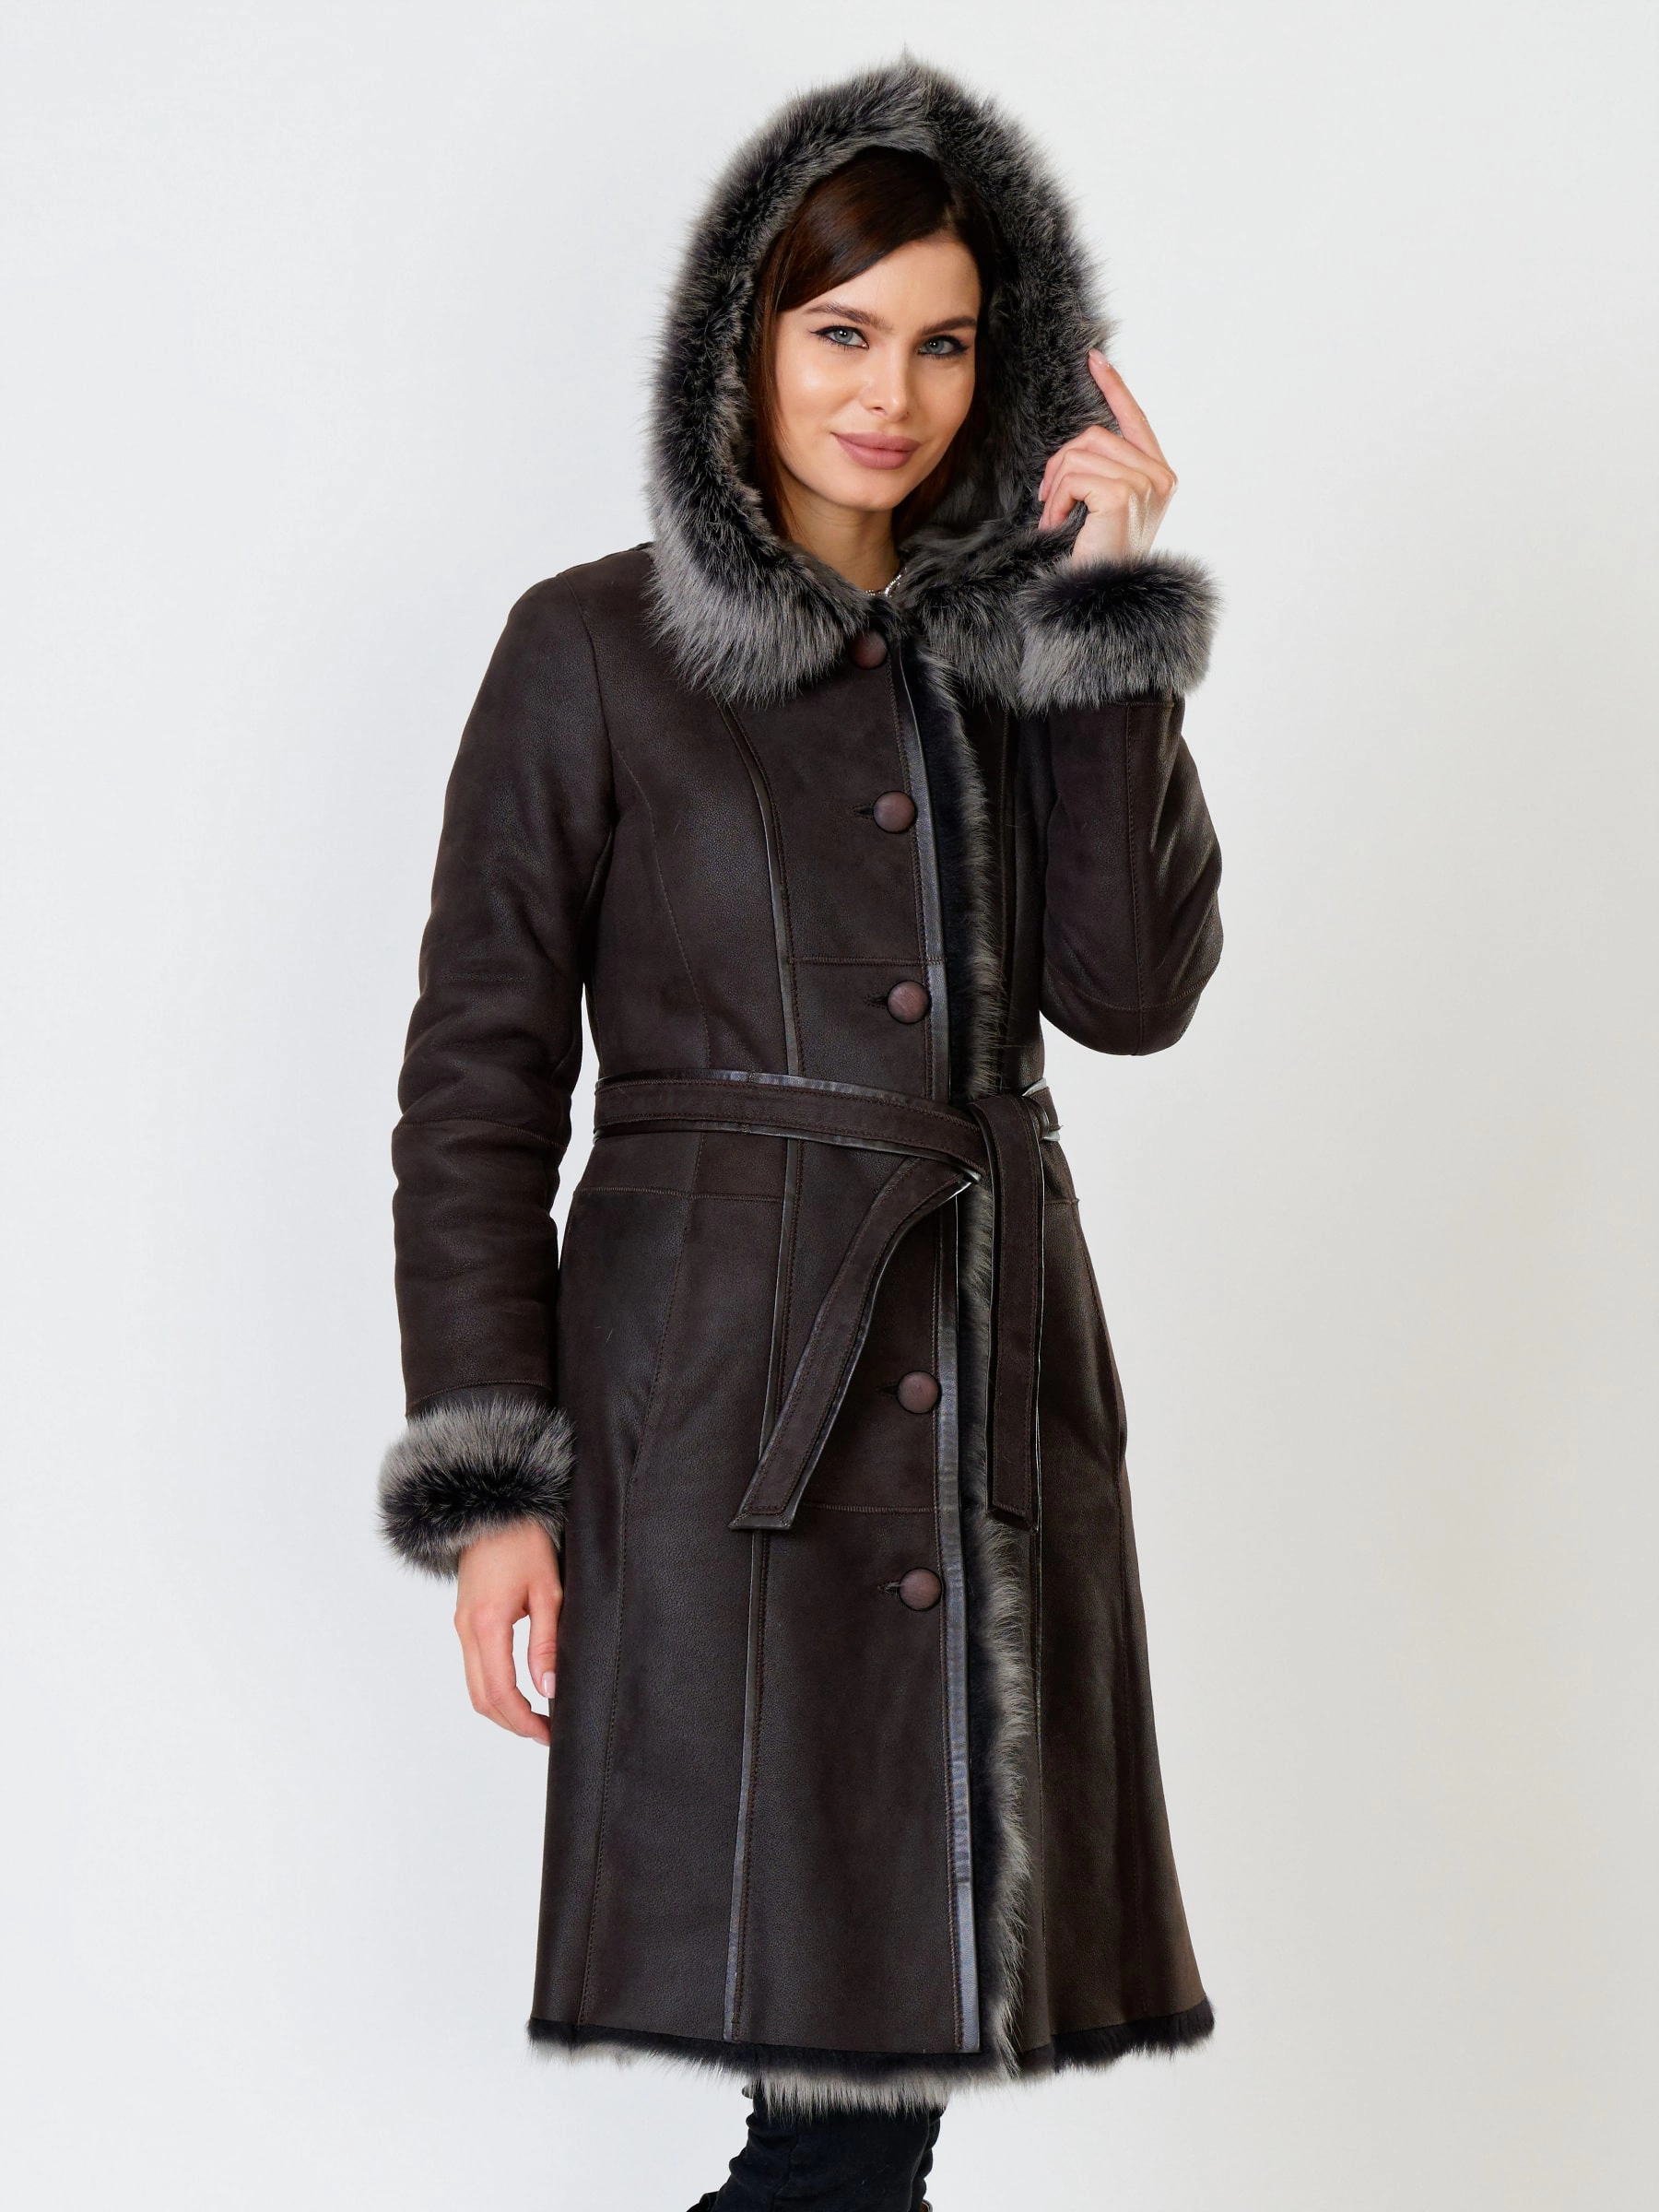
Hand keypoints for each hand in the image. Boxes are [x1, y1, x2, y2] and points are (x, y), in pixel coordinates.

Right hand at [454, 1521, 562, 1745]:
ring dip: (502, 1709)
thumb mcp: (548, 1590)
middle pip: (481, 1698)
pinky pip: (474, 1668)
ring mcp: (461, 1625)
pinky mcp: (464, 1620)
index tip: (549, 1733)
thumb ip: (546, 1642)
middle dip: (512, 1723)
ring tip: (536, 1717)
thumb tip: (549, 1689)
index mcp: (487, 1623)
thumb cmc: (524, 1542)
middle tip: (546, 1733)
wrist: (493, 1510)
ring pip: (475, 1686)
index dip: (524, 1720)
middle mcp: (466, 1629)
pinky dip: (493, 1689)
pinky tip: (520, 1690)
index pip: (500, 1692)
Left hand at [1038, 352, 1177, 567]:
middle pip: (1094, 435)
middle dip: (1061, 464)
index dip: (1114, 387)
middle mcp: (1159, 476)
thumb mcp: (1106, 508)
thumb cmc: (1099, 559)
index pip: (1135, 419)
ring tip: (1056, 519)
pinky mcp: (1123, 495)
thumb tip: (1077, 445)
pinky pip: (1073, 477)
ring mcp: (1145, 484)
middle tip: (1050, 501)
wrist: (1103, 597)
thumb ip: (1103, 472)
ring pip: (1079, 454)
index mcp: (1159, 475)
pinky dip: (1056, 500)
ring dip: (1056, 487)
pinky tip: (1057, 524)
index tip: (1094, 360)